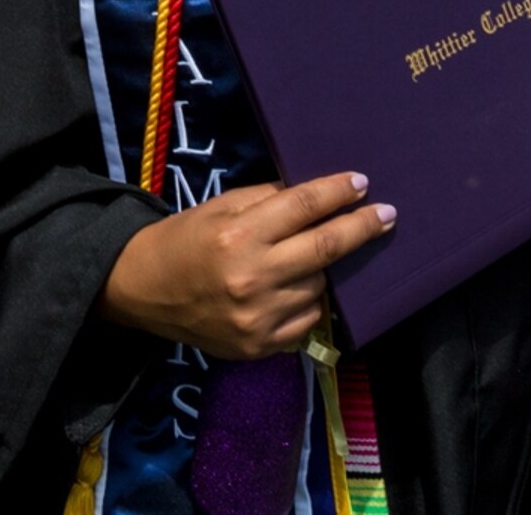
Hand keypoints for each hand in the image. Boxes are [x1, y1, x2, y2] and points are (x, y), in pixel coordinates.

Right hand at [96, 172, 393, 361]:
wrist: (144, 292)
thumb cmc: (184, 239)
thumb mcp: (220, 206)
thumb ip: (269, 201)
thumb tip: (317, 195)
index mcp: (239, 234)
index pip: (303, 207)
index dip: (337, 192)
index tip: (362, 183)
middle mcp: (252, 277)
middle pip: (325, 249)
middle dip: (360, 229)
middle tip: (387, 215)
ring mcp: (259, 318)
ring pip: (319, 287)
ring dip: (325, 268)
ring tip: (315, 256)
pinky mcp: (260, 346)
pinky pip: (307, 321)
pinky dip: (310, 301)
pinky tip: (299, 288)